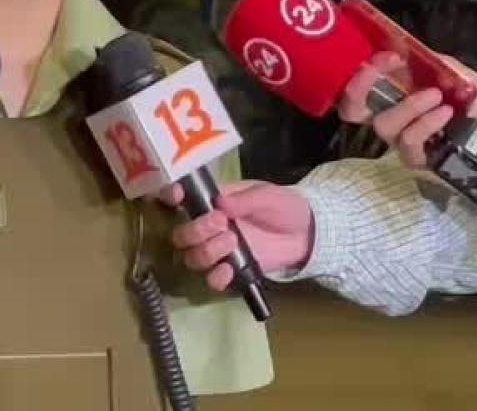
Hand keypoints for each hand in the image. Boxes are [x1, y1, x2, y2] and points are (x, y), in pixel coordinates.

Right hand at [162, 180, 313, 291]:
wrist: (306, 233)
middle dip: (195, 230)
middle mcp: (208, 228)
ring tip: (232, 241)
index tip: (176, 196)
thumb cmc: (283, 206)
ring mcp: (218, 251)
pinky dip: (216, 277)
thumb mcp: (268, 195)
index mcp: (212, 203)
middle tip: (221, 223)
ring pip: (192, 258)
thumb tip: (220, 203)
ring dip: (207, 251)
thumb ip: (245, 199)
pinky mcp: (231, 272)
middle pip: (181, 236)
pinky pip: (211, 281)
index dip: (170, 197)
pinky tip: (229, 270)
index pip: (180, 200)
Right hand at [337, 51, 476, 167]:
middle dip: (360, 86)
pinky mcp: (419, 160)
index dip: (361, 71)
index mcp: (396, 92)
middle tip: (384, 68)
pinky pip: (409, 143)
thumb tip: (401, 49)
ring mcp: (403, 140)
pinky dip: (425, 124)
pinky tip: (446, 114)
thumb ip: (428, 62)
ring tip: (438, 97)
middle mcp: (392, 116)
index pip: (359, 86)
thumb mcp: (455, 72)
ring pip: (384, 126)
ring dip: (409, 106)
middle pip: (352, 109)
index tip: (388, 56)